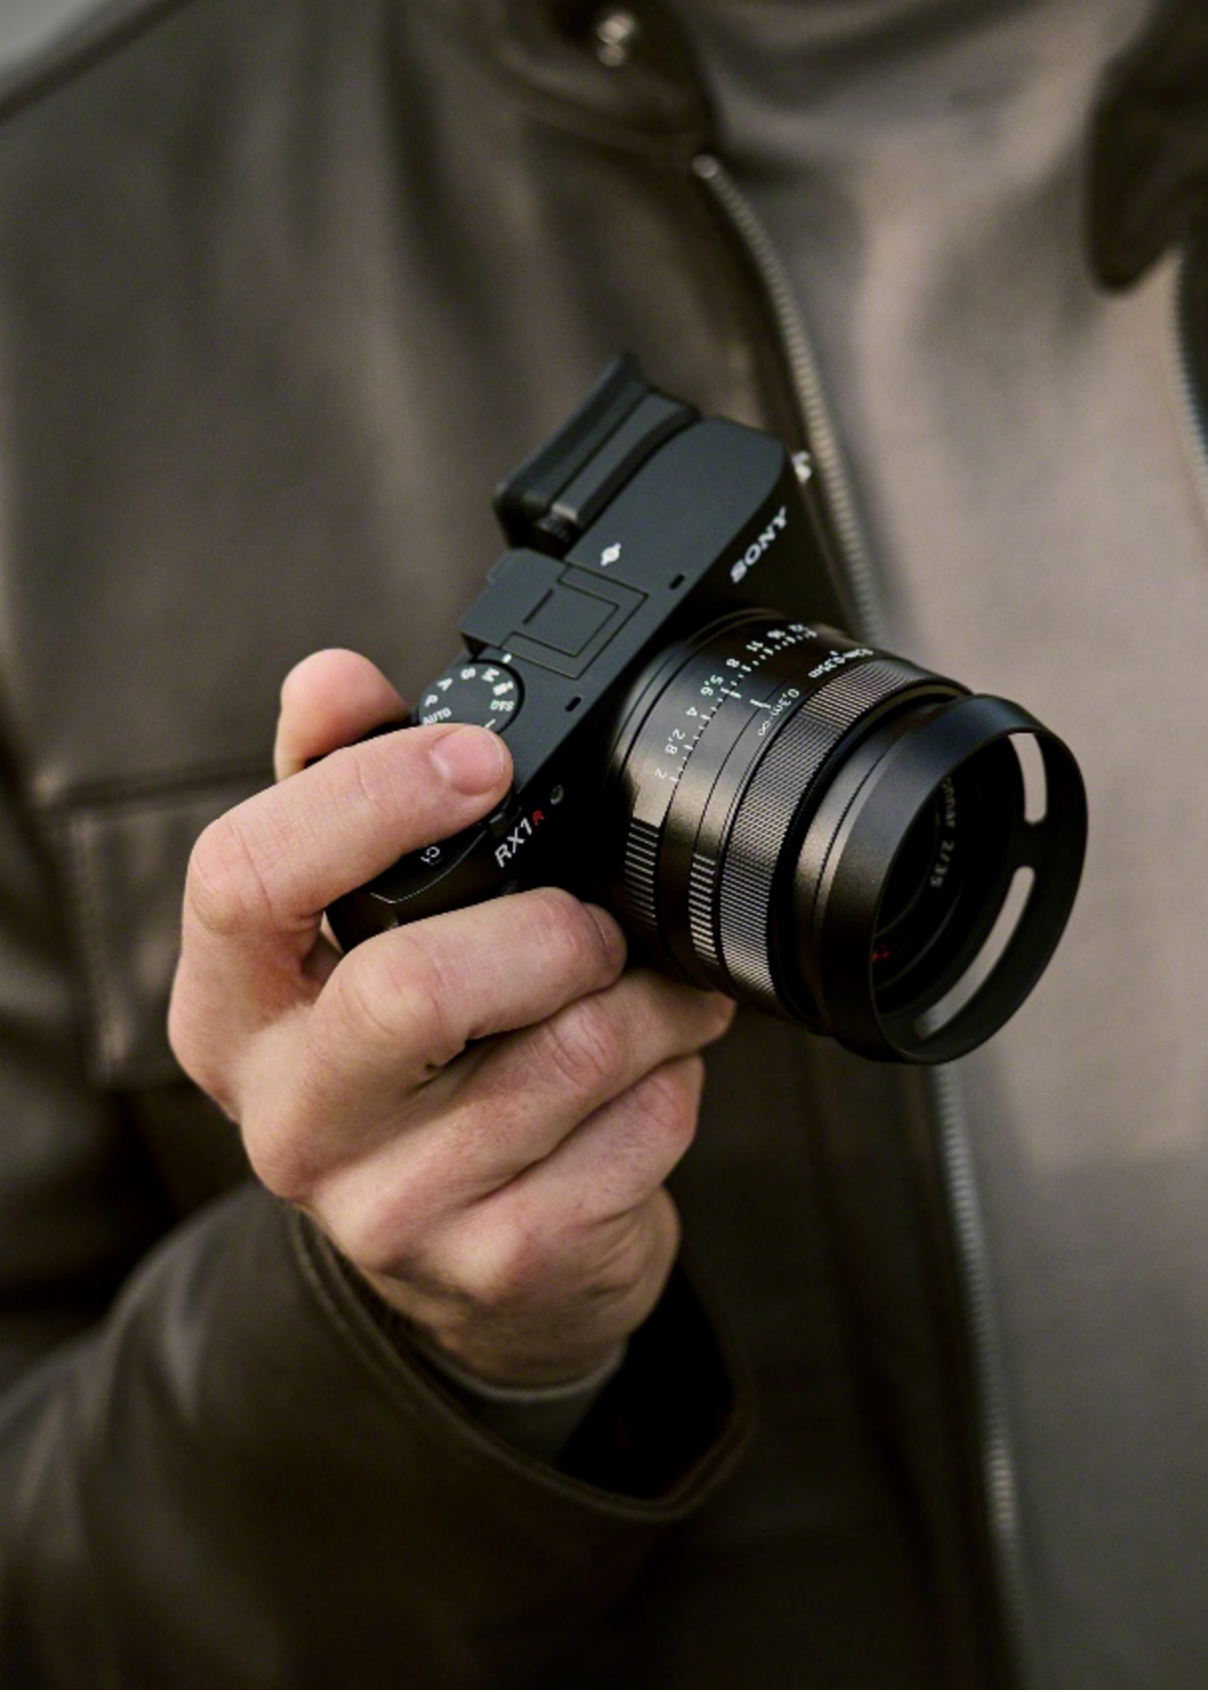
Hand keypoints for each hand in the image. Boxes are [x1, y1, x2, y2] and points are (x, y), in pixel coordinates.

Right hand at [168, 650, 733, 1386]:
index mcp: (230, 1009)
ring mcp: (388, 1207)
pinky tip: (651, 1074)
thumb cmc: (409, 1061)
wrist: (461, 1261)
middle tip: (595, 923)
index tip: (481, 761)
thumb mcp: (346, 931)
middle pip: (414, 990)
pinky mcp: (496, 1262)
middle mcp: (287, 1118)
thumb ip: (337, 793)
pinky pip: (634, 1135)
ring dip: (646, 1002)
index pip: (244, 880)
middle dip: (548, 931)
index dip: (368, 798)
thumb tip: (329, 678)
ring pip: (563, 1058)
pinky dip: (674, 1083)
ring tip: (652, 988)